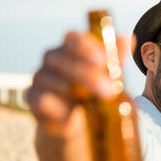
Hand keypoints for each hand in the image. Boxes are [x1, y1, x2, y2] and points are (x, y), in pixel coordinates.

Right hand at [26, 31, 127, 160]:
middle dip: (88, 75)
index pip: (73, 38)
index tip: (102, 61)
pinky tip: (72, 113)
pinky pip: (41, 98)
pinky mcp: (33, 98)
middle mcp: (53, 58)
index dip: (86, 47)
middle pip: (64, 59)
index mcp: (71, 48)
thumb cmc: (94, 91)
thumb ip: (115, 58)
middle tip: (110, 89)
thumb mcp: (109, 76)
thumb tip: (126, 37)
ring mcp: (41, 77)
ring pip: (53, 79)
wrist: (79, 122)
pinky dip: (58, 106)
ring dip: (75, 91)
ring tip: (94, 103)